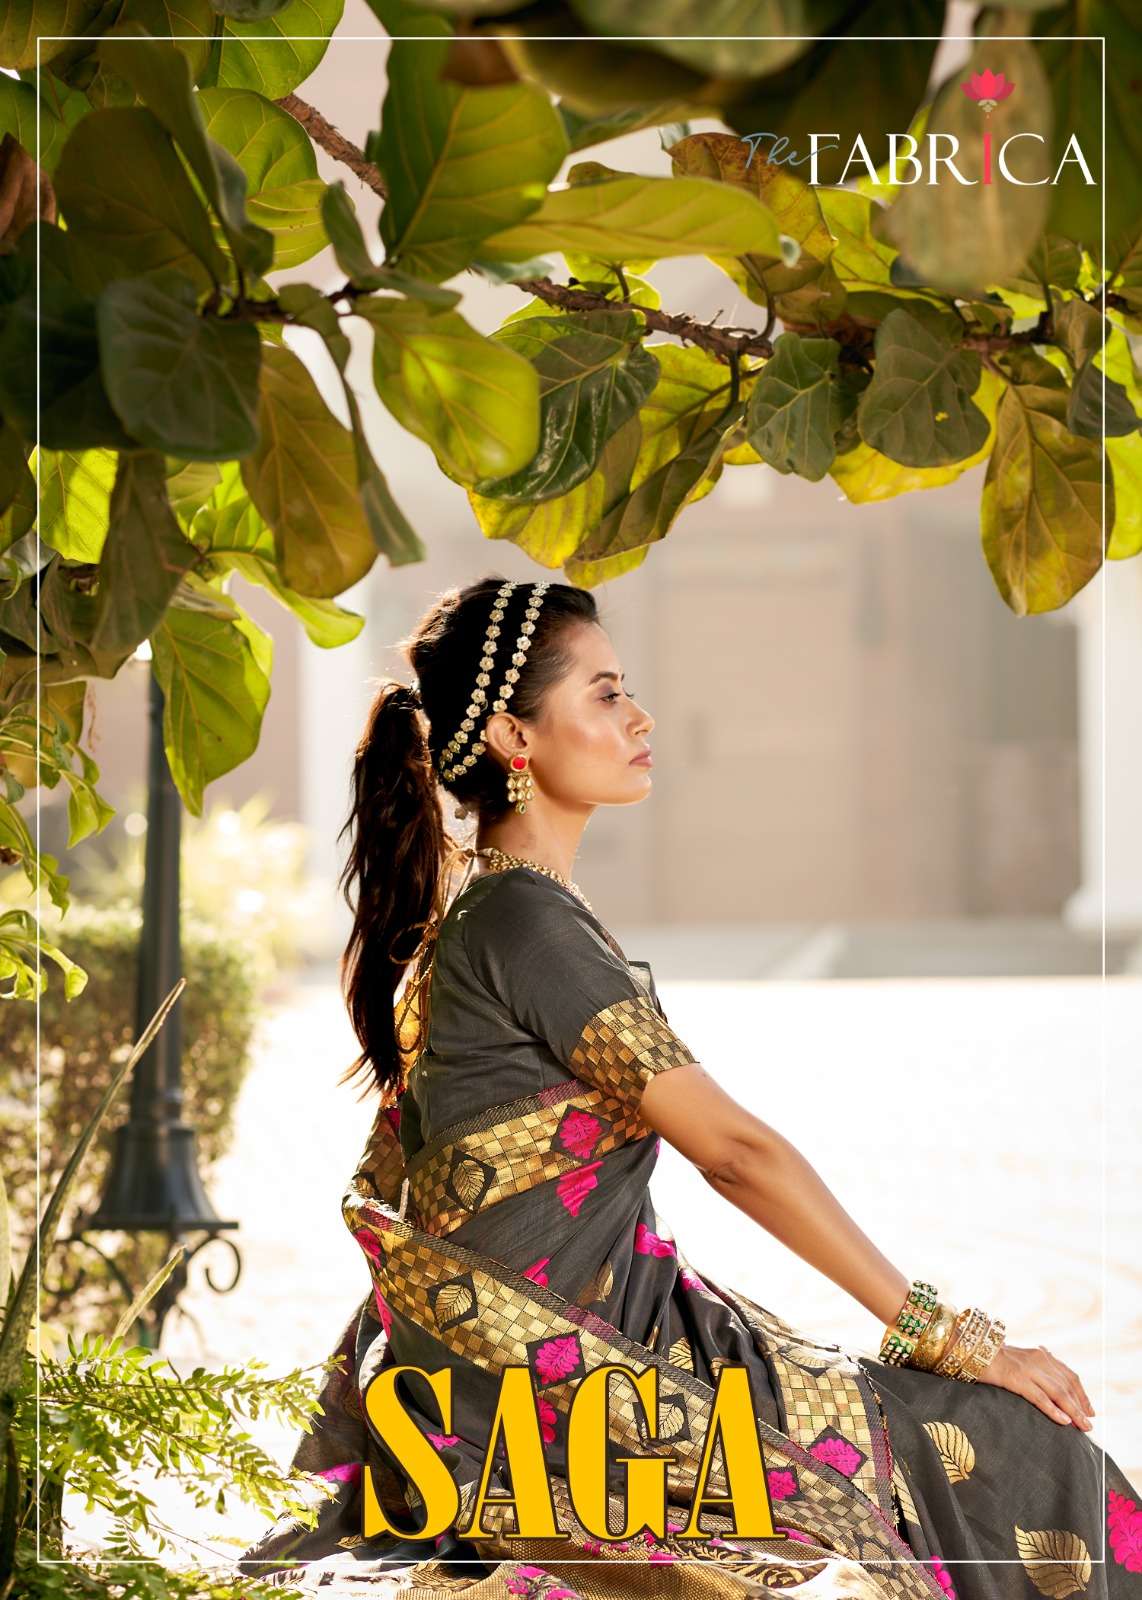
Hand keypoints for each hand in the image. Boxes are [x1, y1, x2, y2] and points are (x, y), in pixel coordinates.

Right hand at [975, 1343, 1094, 1429]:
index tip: (1089, 1409)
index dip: (1081, 1393)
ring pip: (1058, 1392)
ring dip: (1074, 1411)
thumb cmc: (991, 1357)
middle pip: (1067, 1385)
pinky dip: (1054, 1410)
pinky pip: (1040, 1397)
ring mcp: (1027, 1369)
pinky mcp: (1015, 1378)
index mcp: (1040, 1355)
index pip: (1069, 1375)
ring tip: (1083, 1426)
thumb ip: (1033, 1367)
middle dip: (1080, 1406)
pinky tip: (1064, 1421)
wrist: (968, 1347)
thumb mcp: (1017, 1359)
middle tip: (1089, 1423)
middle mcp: (1038, 1360)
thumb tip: (1047, 1382)